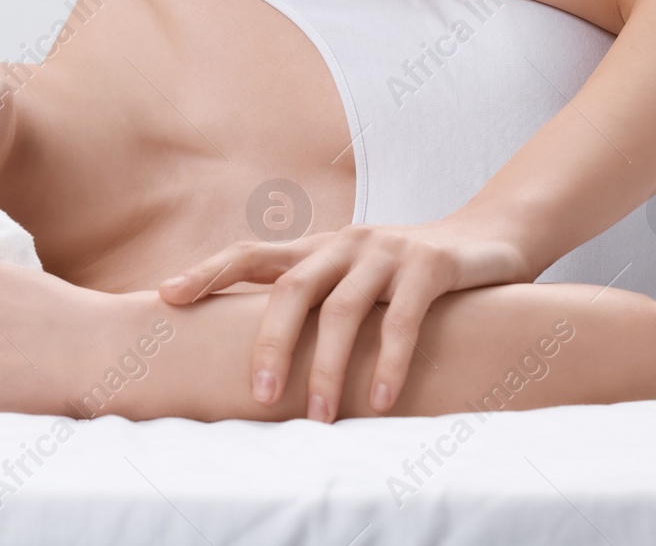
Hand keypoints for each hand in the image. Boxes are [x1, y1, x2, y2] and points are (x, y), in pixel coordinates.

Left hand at [157, 221, 529, 419]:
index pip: (251, 254)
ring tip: (318, 417)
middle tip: (260, 395)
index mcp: (317, 249)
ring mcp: (387, 251)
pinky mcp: (430, 265)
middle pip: (292, 288)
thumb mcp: (353, 281)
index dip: (207, 273)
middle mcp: (344, 244)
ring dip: (327, 367)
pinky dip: (388, 361)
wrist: (488, 238)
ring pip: (342, 309)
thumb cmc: (406, 276)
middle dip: (270, 342)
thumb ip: (314, 304)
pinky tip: (382, 400)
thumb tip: (261, 358)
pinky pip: (402, 318)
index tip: (166, 297)